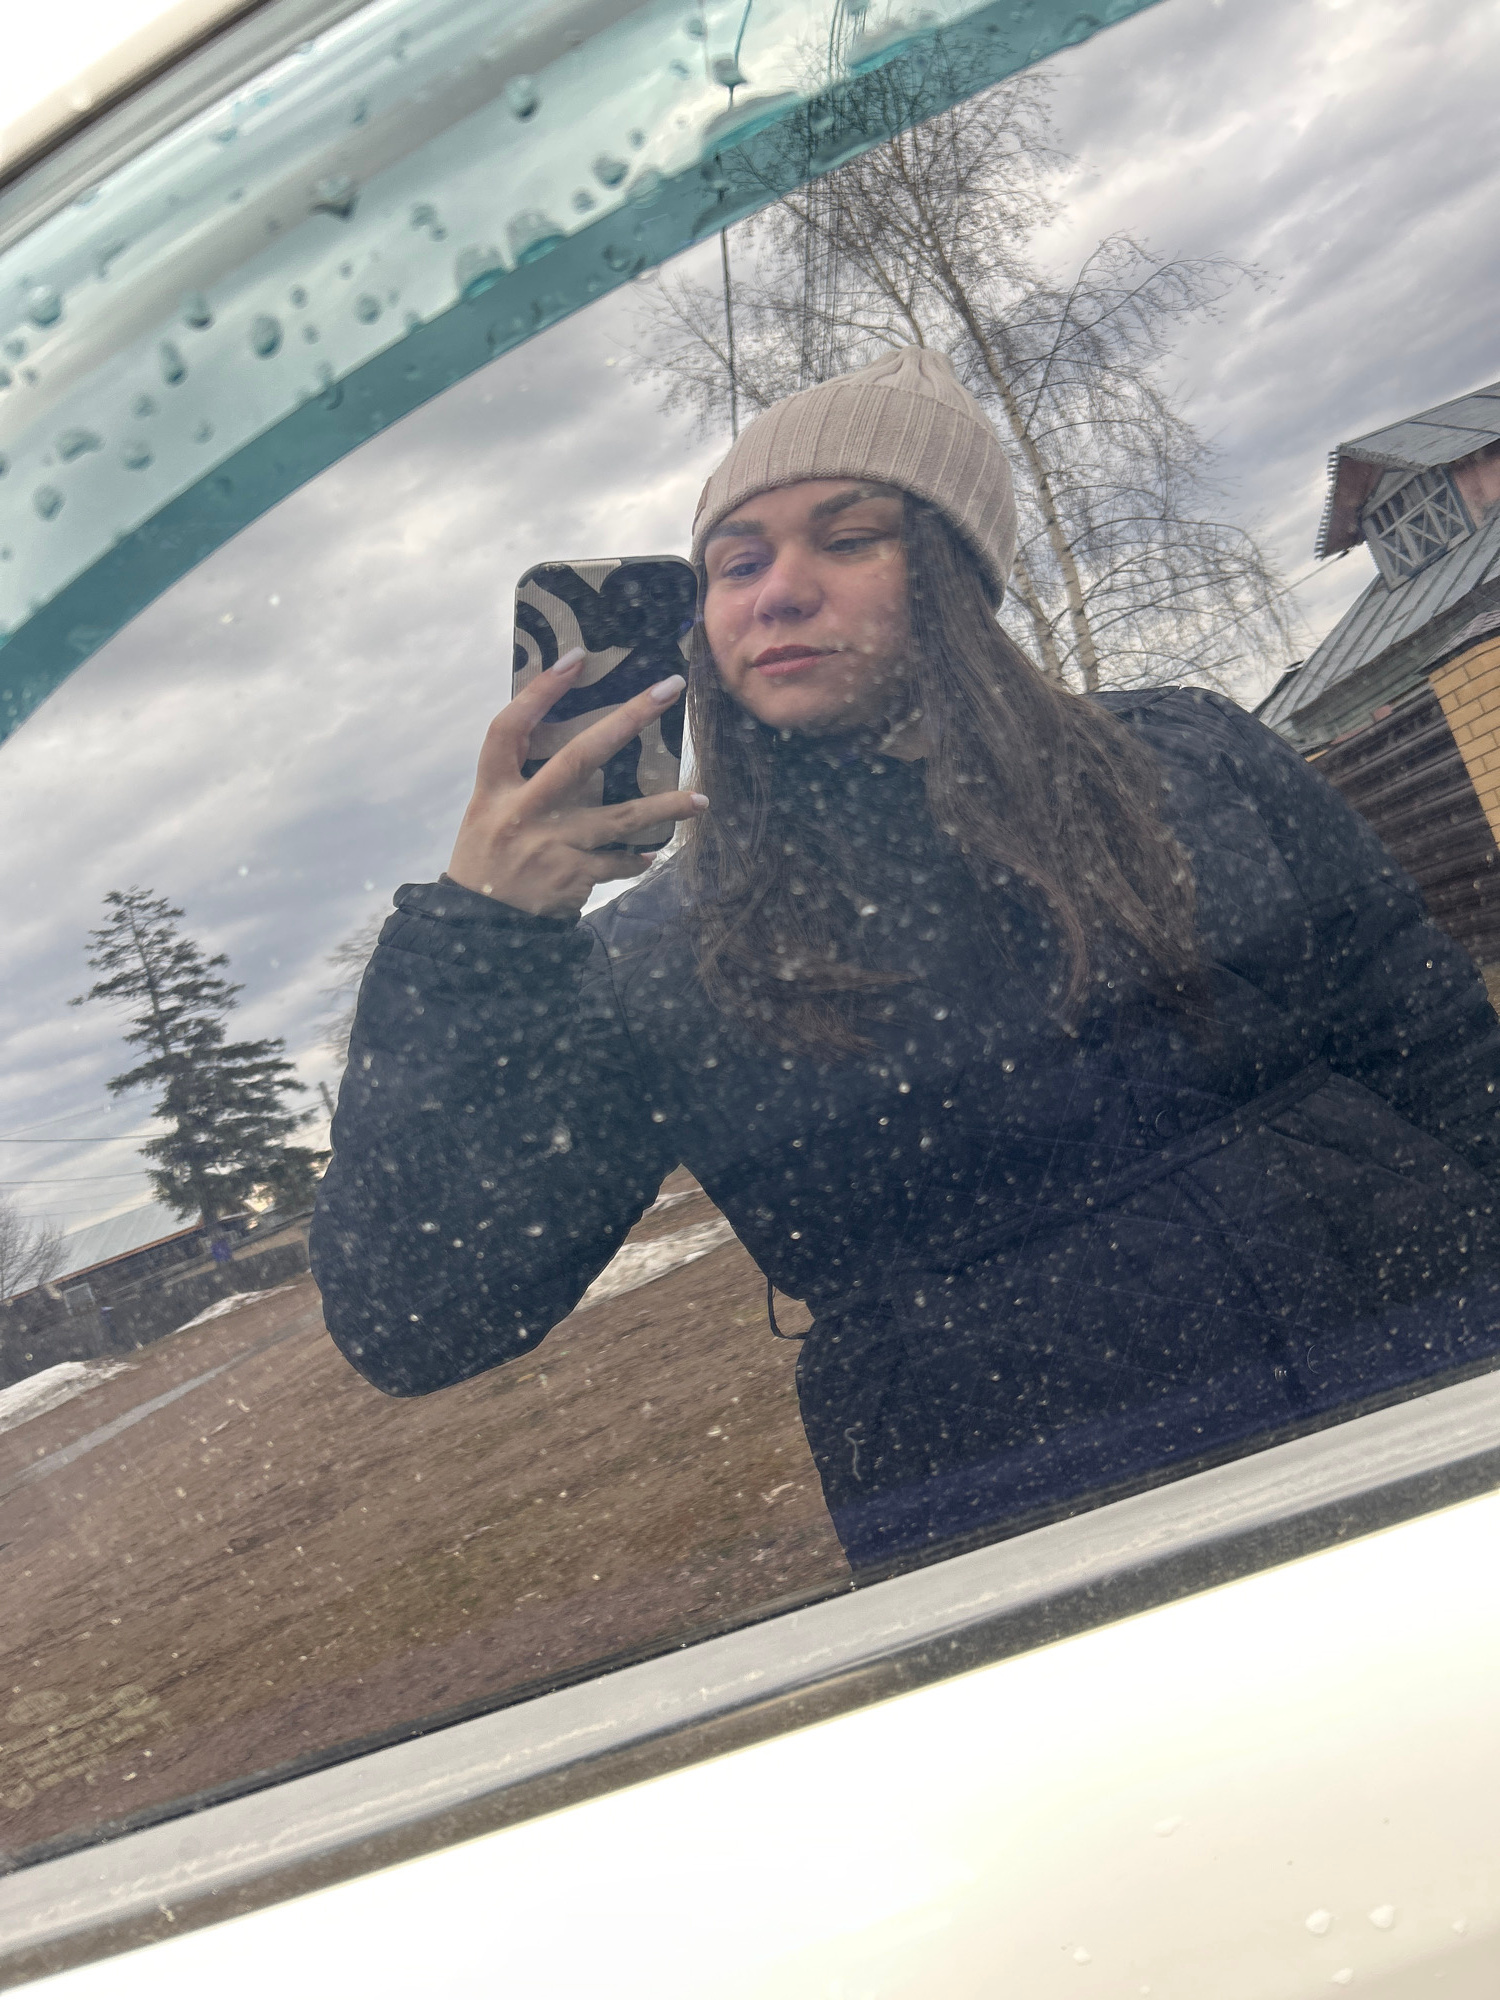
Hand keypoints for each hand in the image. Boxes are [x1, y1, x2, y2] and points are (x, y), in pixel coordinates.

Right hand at [446, 648, 708, 916]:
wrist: (478, 924)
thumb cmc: (488, 856)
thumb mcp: (488, 810)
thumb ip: (522, 778)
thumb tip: (578, 741)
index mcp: (494, 788)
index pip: (509, 728)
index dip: (539, 692)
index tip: (575, 659)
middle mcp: (522, 811)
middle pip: (580, 757)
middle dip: (628, 718)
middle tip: (668, 689)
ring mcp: (551, 845)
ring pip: (620, 818)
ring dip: (665, 807)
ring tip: (700, 800)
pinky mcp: (572, 877)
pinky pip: (618, 862)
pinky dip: (636, 859)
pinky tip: (649, 855)